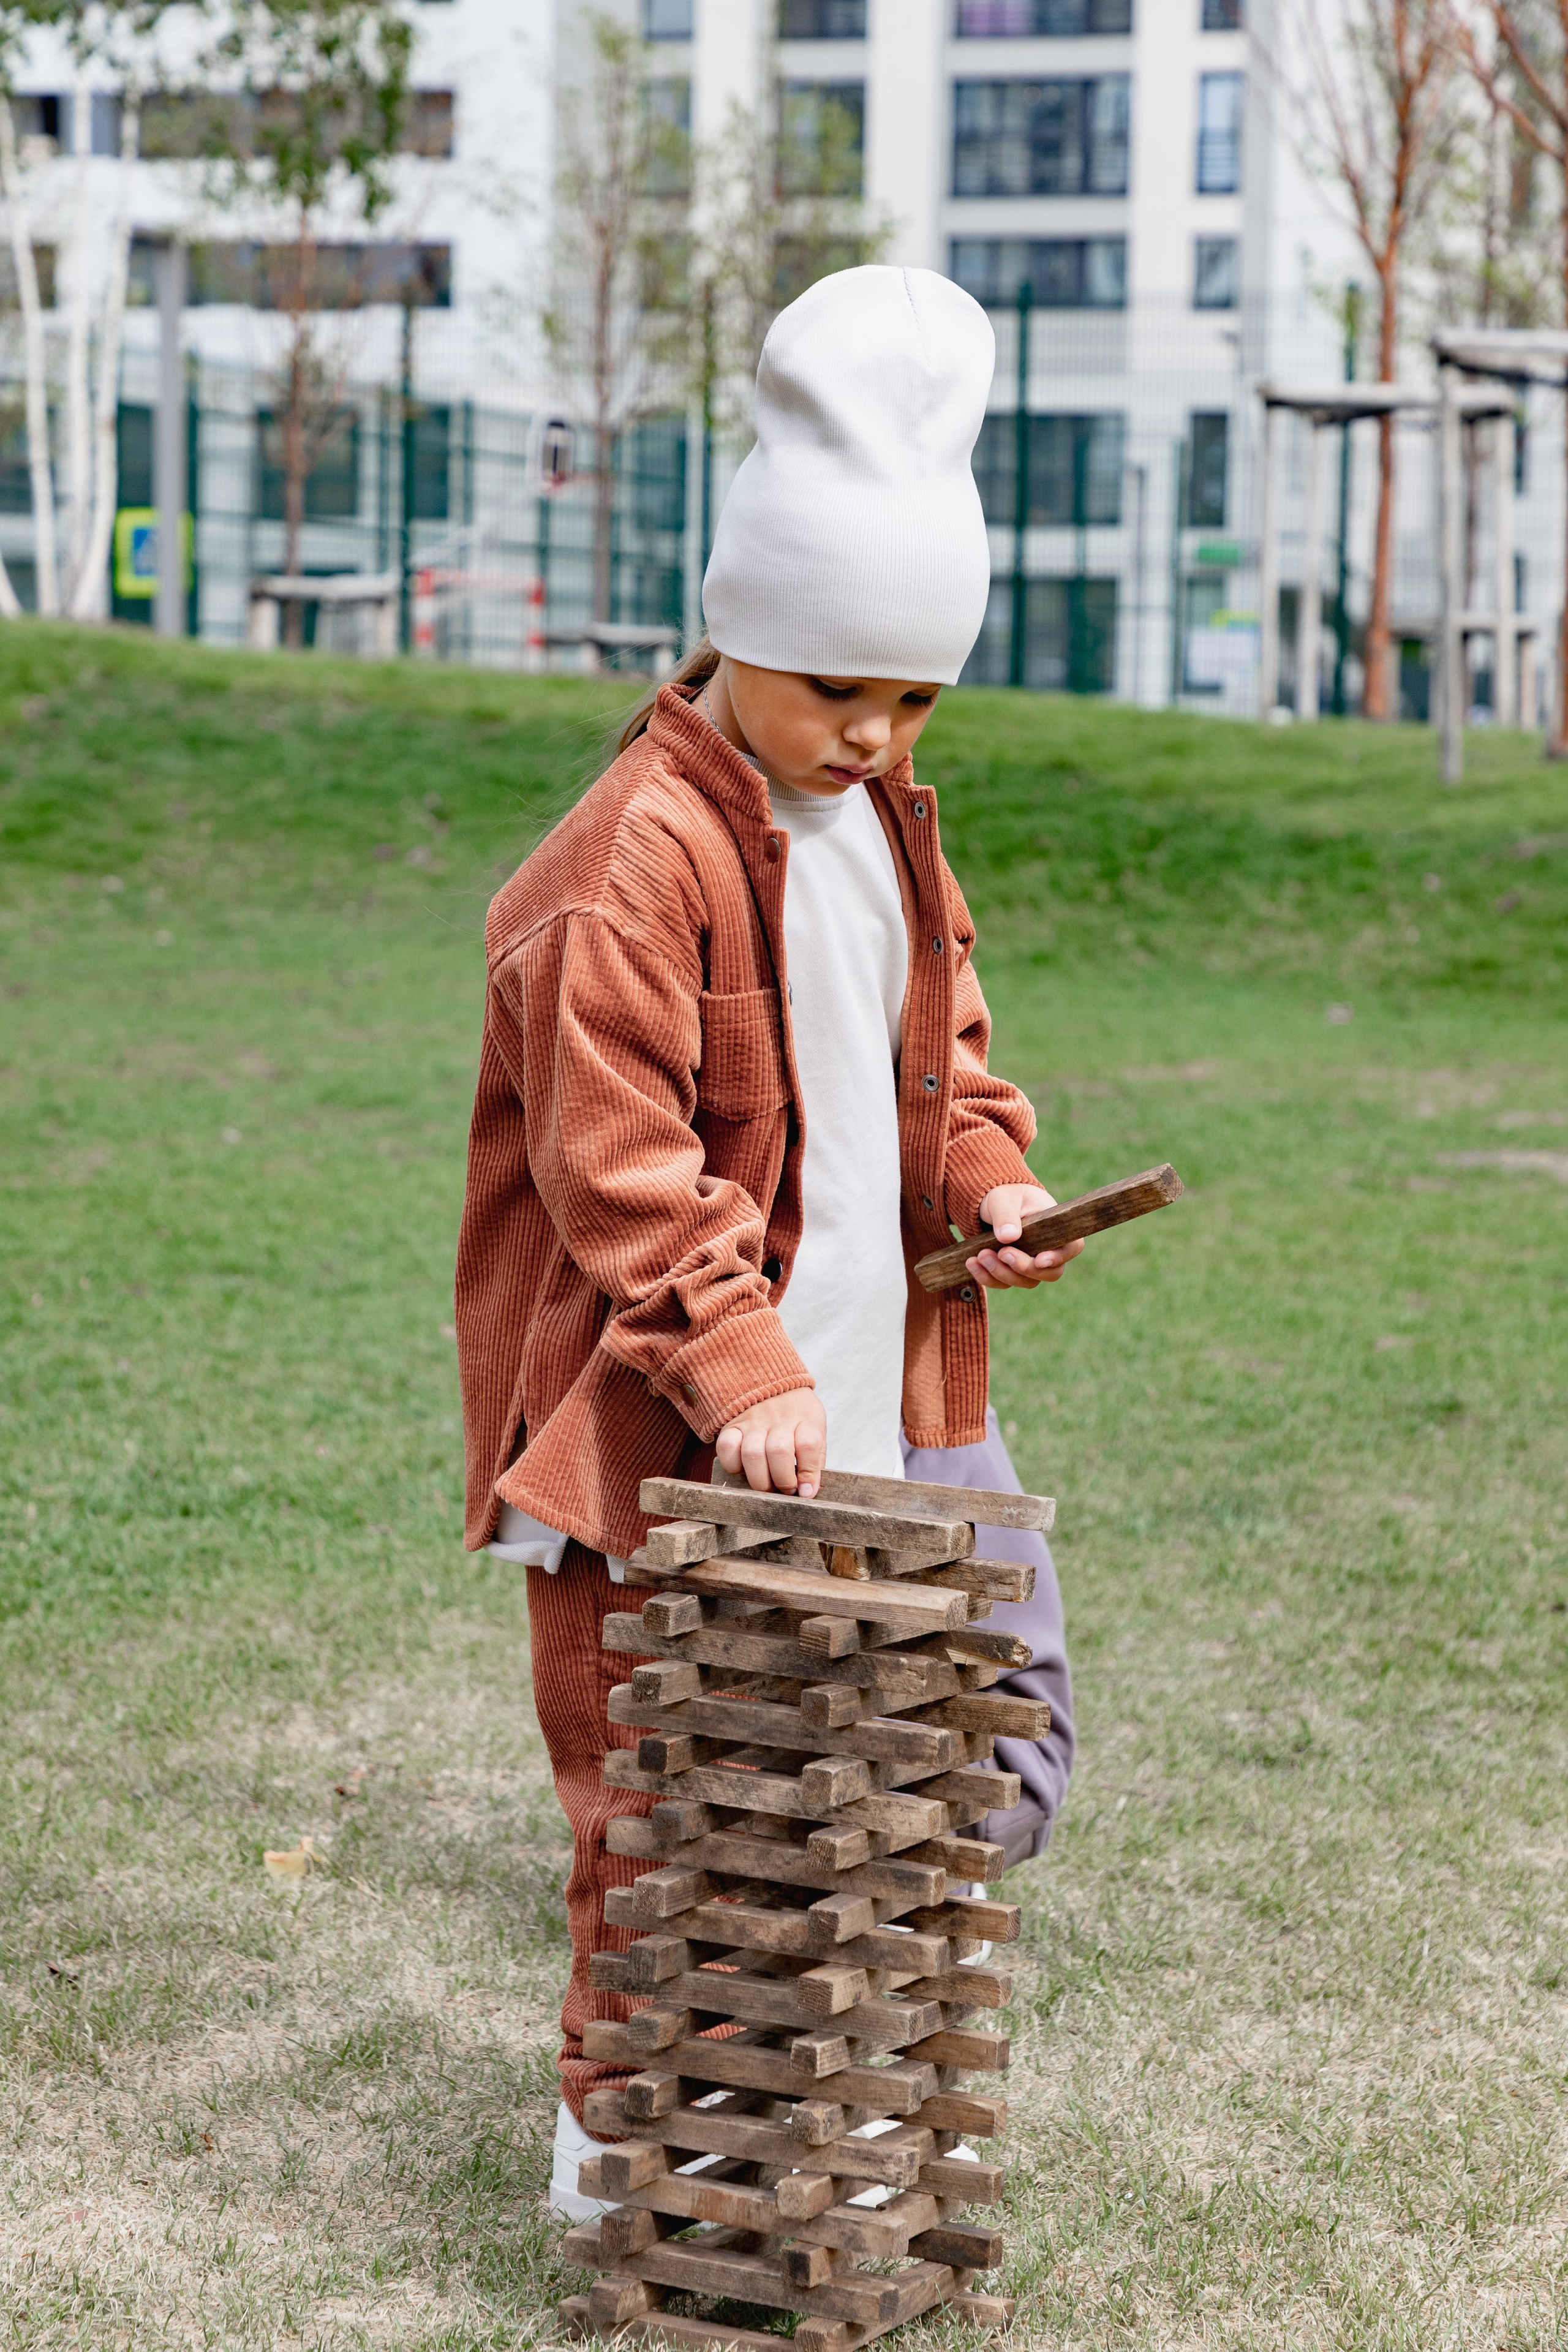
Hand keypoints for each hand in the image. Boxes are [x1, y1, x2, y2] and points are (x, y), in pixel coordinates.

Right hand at [715, 1388, 826, 1498]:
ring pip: (753, 1454)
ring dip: (760, 1479)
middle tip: (785, 1489)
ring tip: (767, 1484)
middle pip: (779, 1451)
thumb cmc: (797, 1415)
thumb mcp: (815, 1429)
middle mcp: (779, 1418)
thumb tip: (807, 1492)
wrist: (771, 1383)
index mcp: (805, 1418)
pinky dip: (733, 1466)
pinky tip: (745, 1469)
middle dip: (782, 1480)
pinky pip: (726, 1448)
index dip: (807, 1473)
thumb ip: (814, 1460)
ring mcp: (753, 1421)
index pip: (808, 1445)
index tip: (805, 1491)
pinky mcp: (732, 1425)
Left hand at [968, 1184, 1085, 1290]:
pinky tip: (971, 1263)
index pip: (1072, 1247)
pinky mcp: (1012, 1270)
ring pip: (1026, 1281)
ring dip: (1001, 1273)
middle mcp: (1047, 1248)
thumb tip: (1009, 1236)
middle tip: (1002, 1253)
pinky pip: (1004, 1283)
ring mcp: (1031, 1262)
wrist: (988, 1202)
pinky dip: (987, 1277)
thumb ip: (1006, 1214)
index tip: (1039, 1259)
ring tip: (980, 1256)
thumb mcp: (1003, 1198)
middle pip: (1050, 1272)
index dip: (1059, 1257)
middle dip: (1023, 1268)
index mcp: (1054, 1226)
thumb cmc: (1004, 1194)